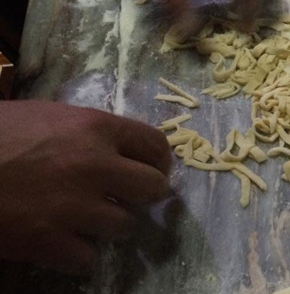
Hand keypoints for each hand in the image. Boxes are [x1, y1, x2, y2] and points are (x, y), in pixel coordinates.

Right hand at [0, 100, 171, 273]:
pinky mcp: (48, 241)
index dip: (158, 161)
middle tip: (126, 199)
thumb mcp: (45, 116)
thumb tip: (118, 146)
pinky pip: (88, 258)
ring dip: (109, 226)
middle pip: (153, 188)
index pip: (155, 144)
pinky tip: (62, 243)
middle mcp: (93, 164)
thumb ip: (86, 131)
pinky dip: (78, 254)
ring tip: (87, 220)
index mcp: (93, 127)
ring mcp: (73, 205)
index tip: (153, 170)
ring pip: (124, 226)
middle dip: (144, 196)